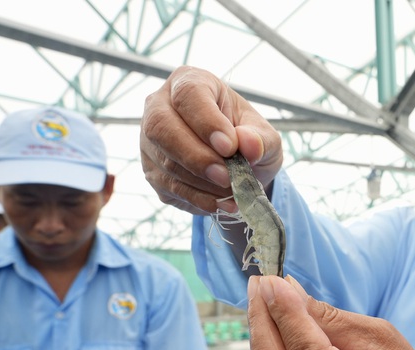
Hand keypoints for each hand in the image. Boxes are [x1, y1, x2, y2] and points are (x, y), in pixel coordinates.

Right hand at [140, 66, 282, 214]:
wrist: (239, 164)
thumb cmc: (248, 137)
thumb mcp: (264, 134)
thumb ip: (261, 138)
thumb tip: (249, 144)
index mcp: (189, 82)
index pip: (188, 95)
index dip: (206, 122)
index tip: (230, 147)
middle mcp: (160, 106)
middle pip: (162, 128)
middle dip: (196, 157)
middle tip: (226, 176)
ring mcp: (150, 141)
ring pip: (164, 162)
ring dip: (200, 183)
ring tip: (232, 192)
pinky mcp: (152, 172)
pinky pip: (168, 187)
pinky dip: (198, 199)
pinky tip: (222, 203)